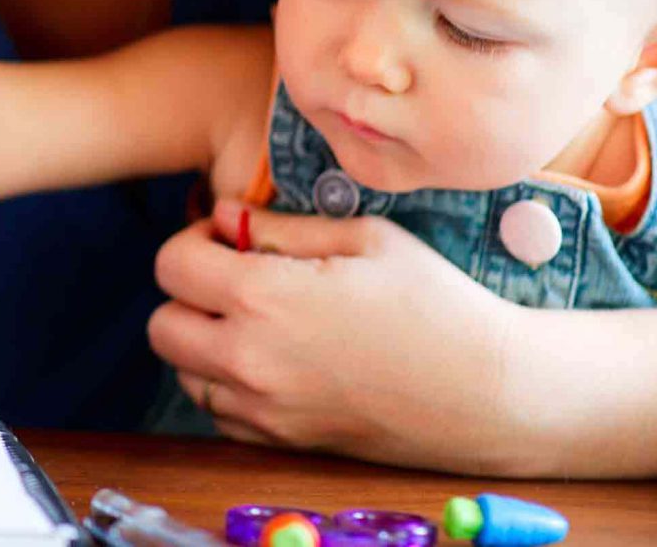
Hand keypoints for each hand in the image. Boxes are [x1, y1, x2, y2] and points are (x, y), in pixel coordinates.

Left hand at [149, 199, 528, 472]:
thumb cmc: (439, 303)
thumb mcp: (364, 238)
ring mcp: (266, 409)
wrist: (494, 393)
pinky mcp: (285, 442)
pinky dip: (230, 387)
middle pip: (162, 324)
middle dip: (187, 294)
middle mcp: (251, 359)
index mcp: (266, 297)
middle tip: (235, 278)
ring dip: (203, 341)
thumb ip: (280, 226)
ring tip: (256, 320)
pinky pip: (221, 413)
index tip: (232, 239)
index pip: (171, 264)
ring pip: (185, 373)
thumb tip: (222, 216)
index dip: (194, 241)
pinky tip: (275, 361)